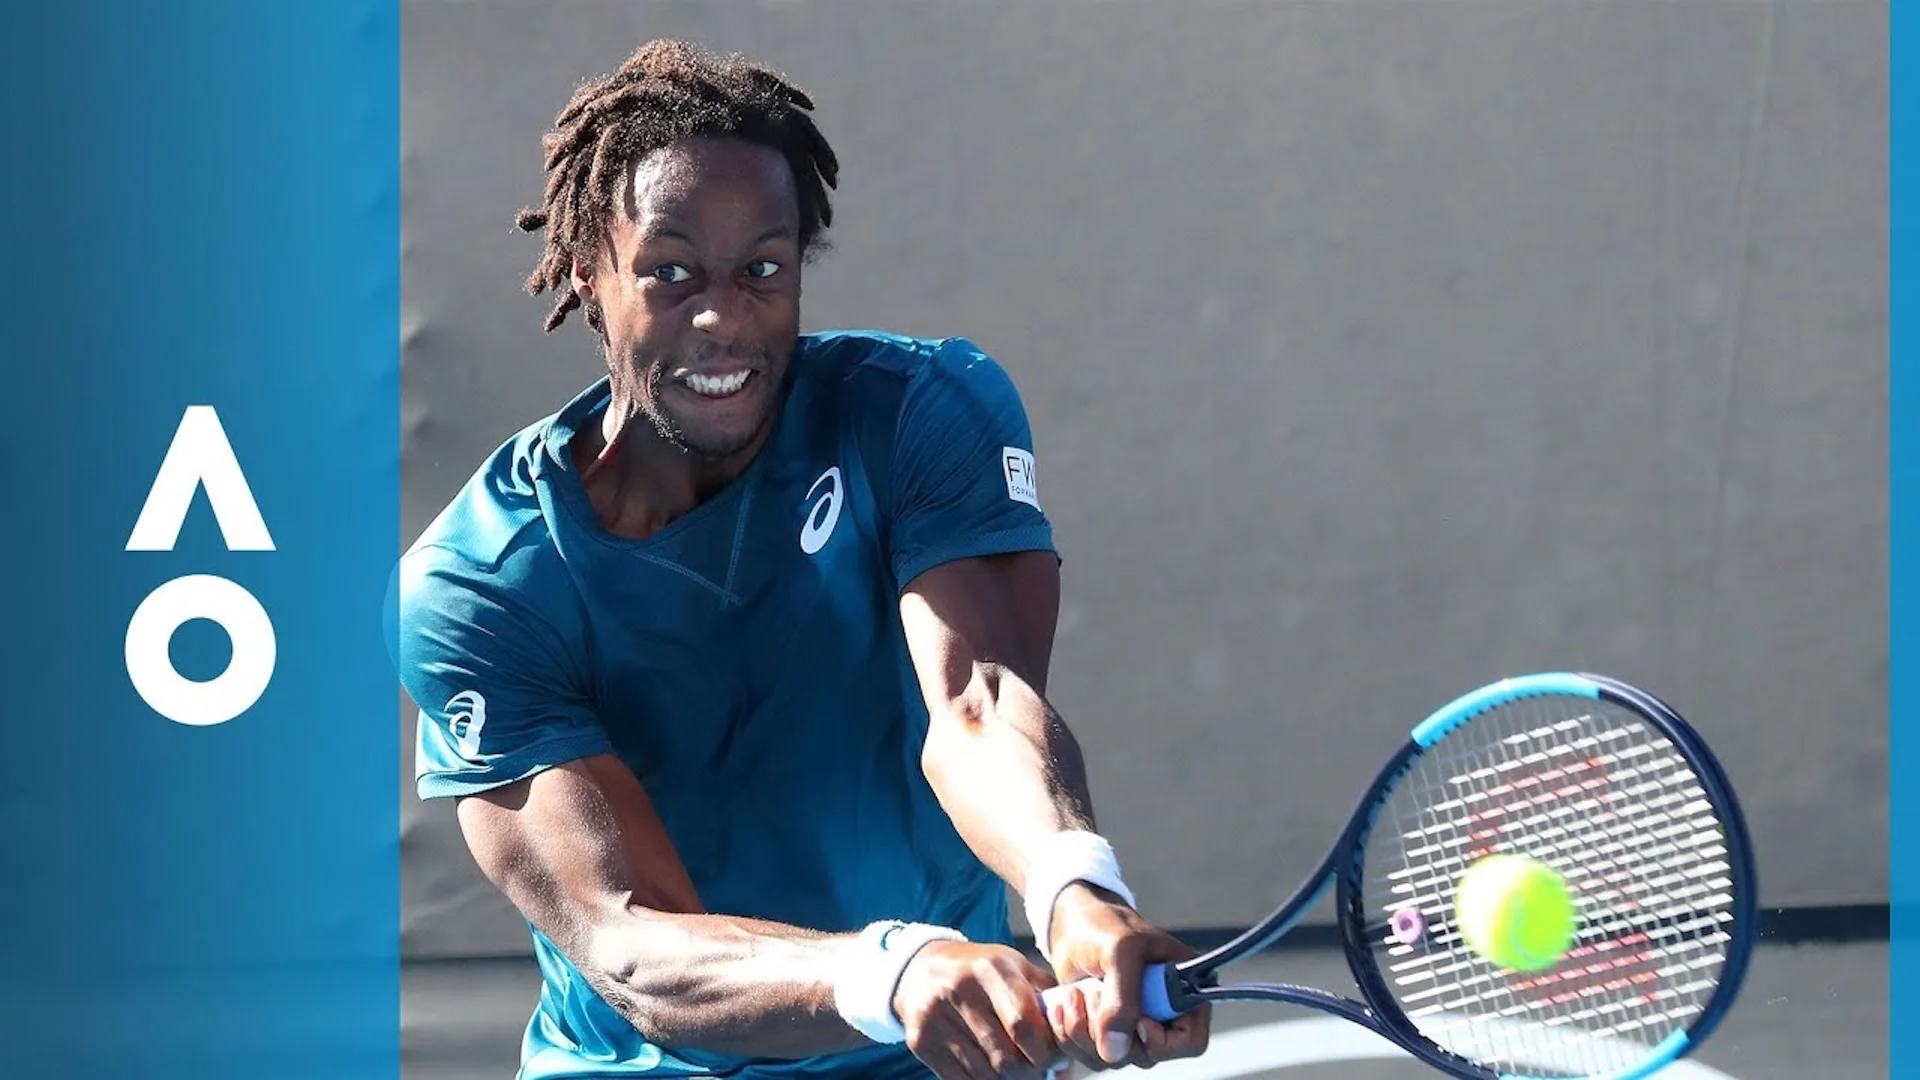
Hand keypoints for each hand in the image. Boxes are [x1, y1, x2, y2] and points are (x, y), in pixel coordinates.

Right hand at [892, 940, 1064, 1079]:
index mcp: (991, 967)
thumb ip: (1047, 999)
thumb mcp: (1015, 968)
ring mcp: (936, 1016)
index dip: (1047, 1051)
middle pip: (1006, 1056)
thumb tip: (1071, 1049)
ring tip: (1015, 1070)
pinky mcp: (920, 1040)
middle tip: (1038, 1070)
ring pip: (985, 1073)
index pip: (1024, 1024)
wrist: (920, 968)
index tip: (1056, 1059)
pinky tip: (990, 1071)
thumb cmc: (980, 971)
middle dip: (1030, 1071)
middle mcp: (961, 989)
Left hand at [1042, 884, 1211, 1070]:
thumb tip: (1114, 1051)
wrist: (1072, 922)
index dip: (1164, 1042)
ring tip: (1074, 995)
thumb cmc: (1105, 925)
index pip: (1191, 1042)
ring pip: (1113, 1059)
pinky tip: (1063, 1004)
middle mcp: (1162, 1014)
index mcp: (1184, 991)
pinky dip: (1069, 1034)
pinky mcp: (1104, 1030)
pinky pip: (1088, 1053)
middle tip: (1092, 994)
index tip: (1137, 1021)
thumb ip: (1122, 1000)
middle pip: (1146, 1056)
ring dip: (1084, 1033)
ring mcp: (1132, 1025)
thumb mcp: (1119, 952)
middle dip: (1111, 1032)